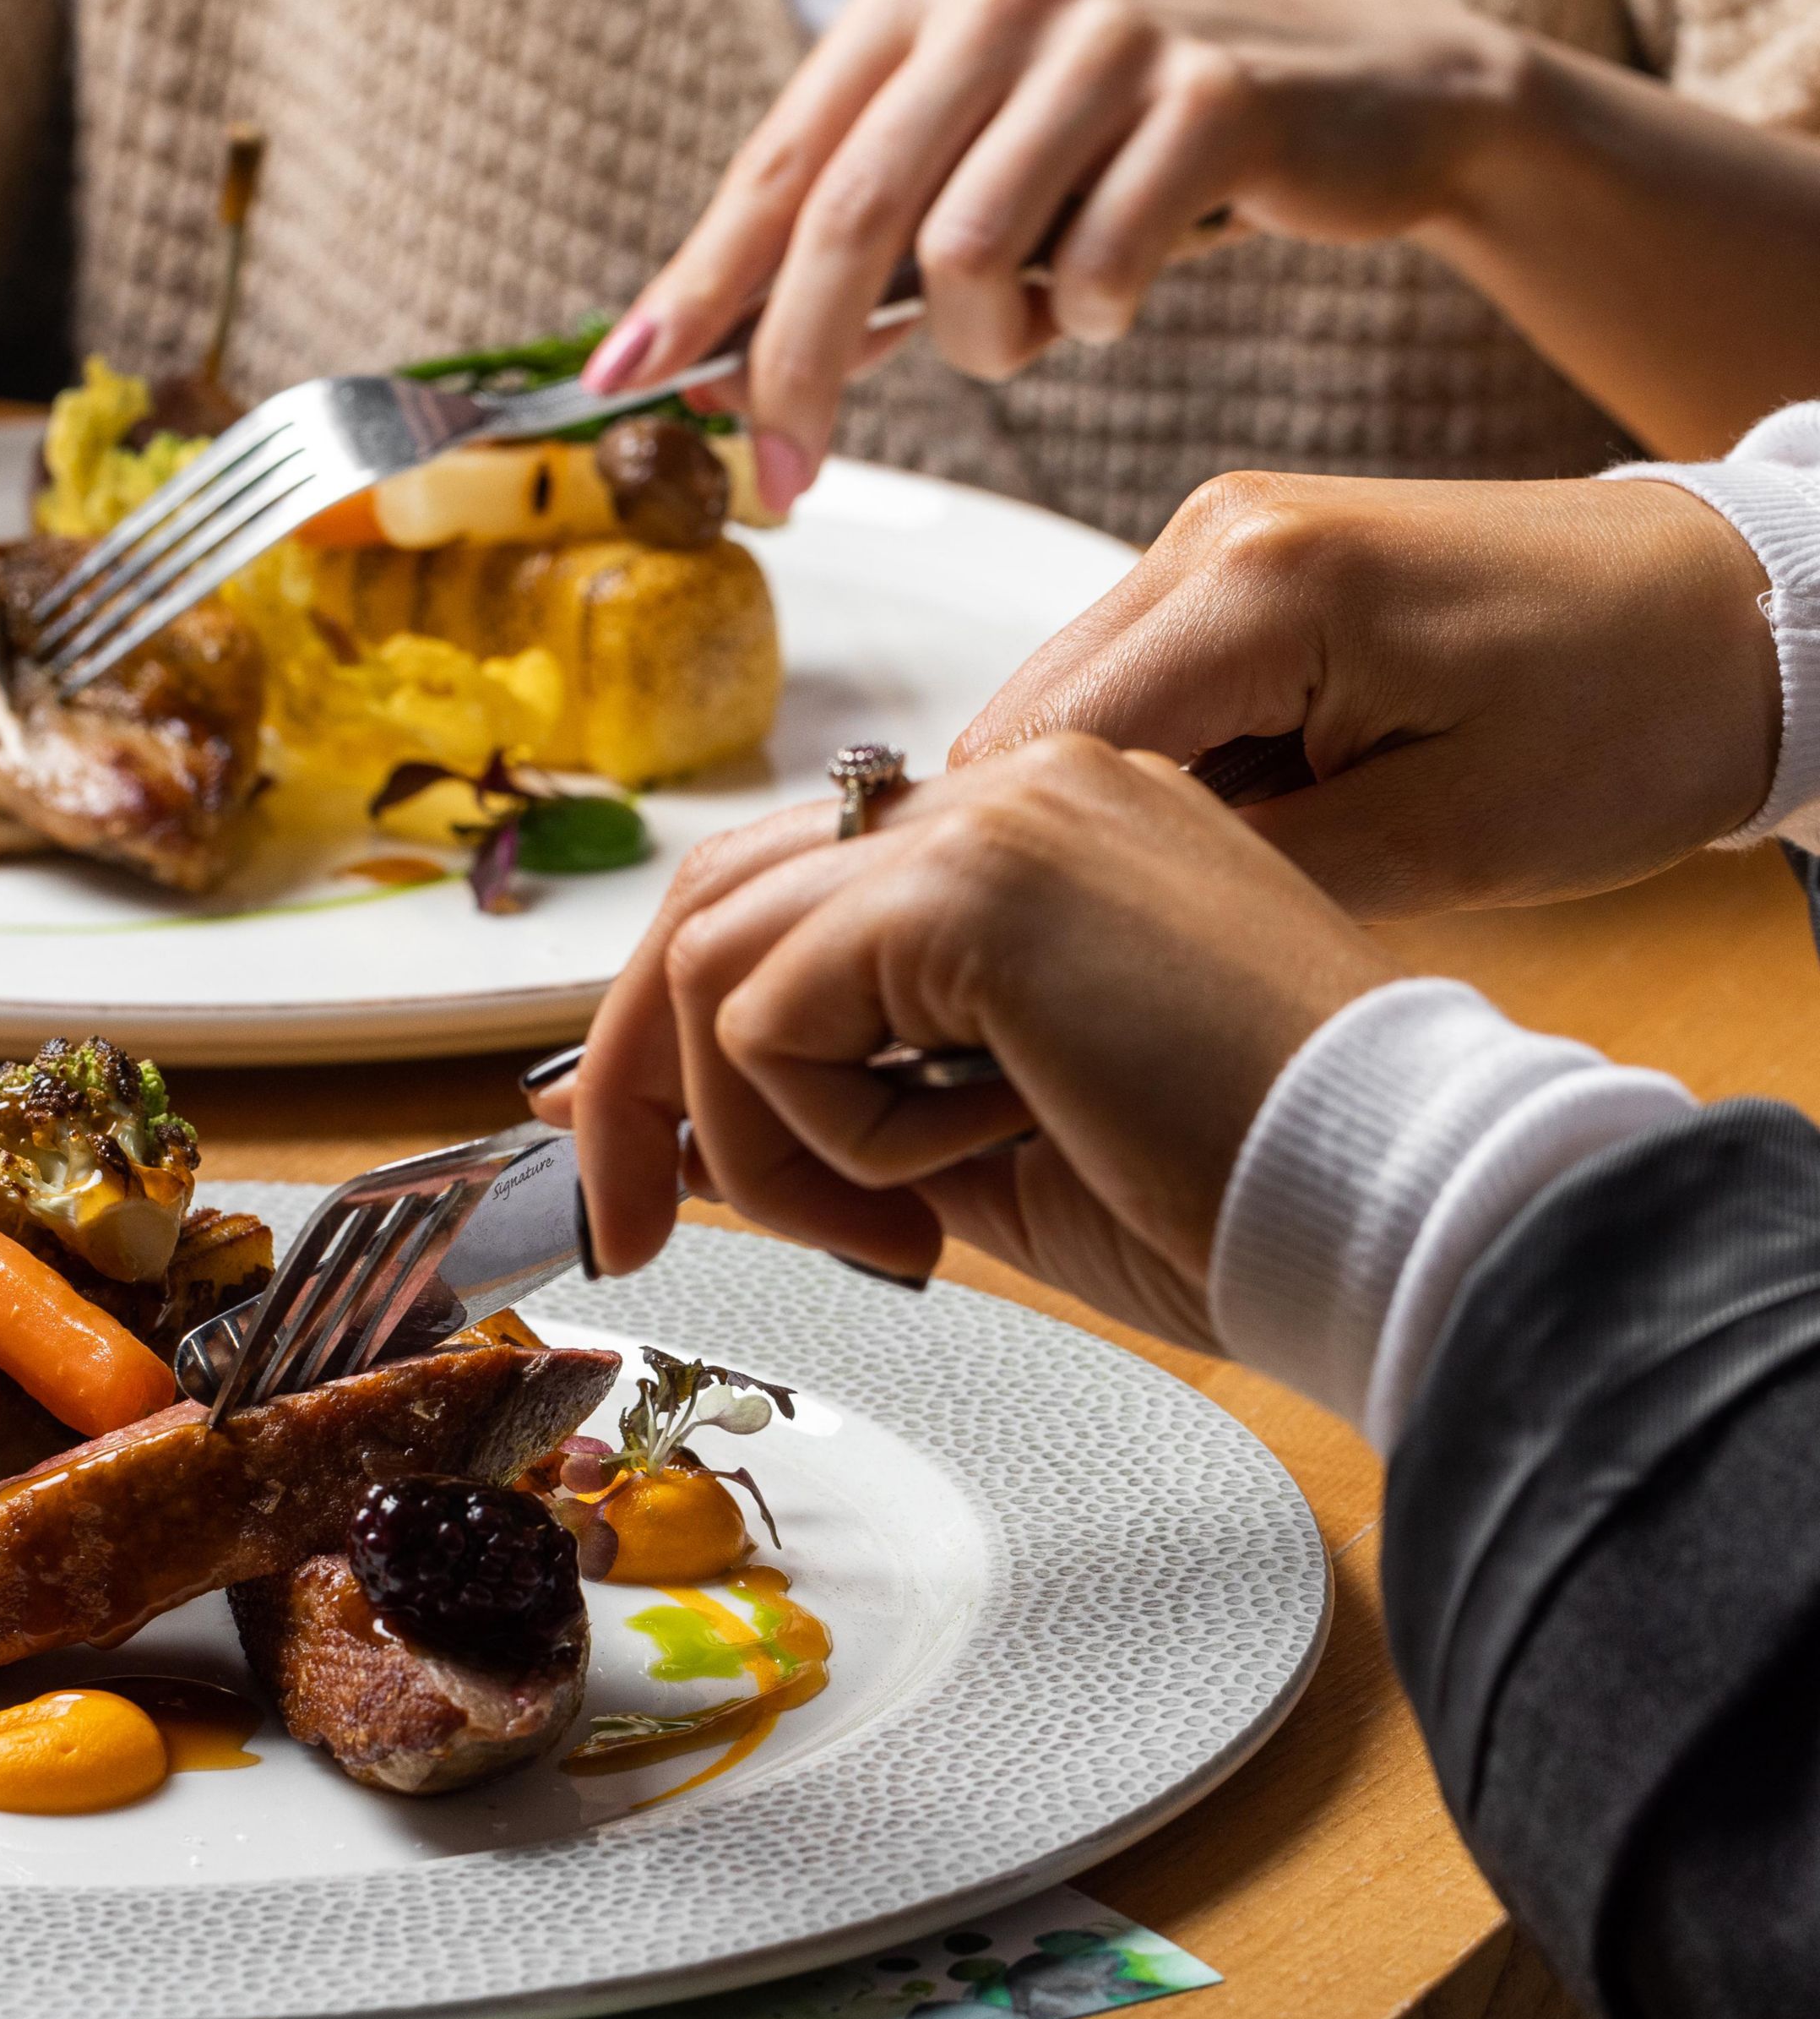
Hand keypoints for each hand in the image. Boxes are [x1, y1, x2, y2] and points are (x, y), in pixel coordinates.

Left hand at [540, 738, 1396, 1349]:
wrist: (1390, 1209)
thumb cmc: (1234, 1188)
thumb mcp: (975, 1150)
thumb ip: (830, 1111)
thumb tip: (667, 1136)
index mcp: (1030, 834)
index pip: (783, 892)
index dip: (668, 1022)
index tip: (627, 1150)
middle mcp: (1008, 791)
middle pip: (710, 900)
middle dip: (631, 1078)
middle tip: (628, 1227)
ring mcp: (992, 818)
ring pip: (712, 961)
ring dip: (755, 1135)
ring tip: (888, 1221)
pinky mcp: (976, 886)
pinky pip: (772, 1020)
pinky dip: (827, 1137)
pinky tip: (955, 1174)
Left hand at [584, 0, 1526, 510]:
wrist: (1355, 96)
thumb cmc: (1122, 157)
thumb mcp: (973, 177)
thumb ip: (842, 259)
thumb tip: (690, 370)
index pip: (777, 168)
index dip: (698, 290)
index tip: (636, 389)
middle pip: (847, 220)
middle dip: (799, 370)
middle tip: (788, 477)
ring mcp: (1110, 32)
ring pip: (967, 257)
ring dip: (986, 342)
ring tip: (1034, 324)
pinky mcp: (1211, 92)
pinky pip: (1095, 270)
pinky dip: (1091, 319)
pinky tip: (1120, 294)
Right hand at [955, 472, 1782, 918]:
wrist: (1746, 613)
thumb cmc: (1636, 717)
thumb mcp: (1443, 842)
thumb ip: (1243, 871)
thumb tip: (1083, 920)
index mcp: (1254, 585)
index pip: (1030, 753)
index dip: (1006, 878)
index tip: (1031, 977)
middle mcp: (1212, 532)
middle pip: (1020, 723)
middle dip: (1039, 848)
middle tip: (1106, 955)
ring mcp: (1222, 534)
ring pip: (1066, 708)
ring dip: (1097, 812)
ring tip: (1193, 892)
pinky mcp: (1246, 559)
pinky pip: (1134, 683)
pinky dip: (1152, 771)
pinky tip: (1231, 830)